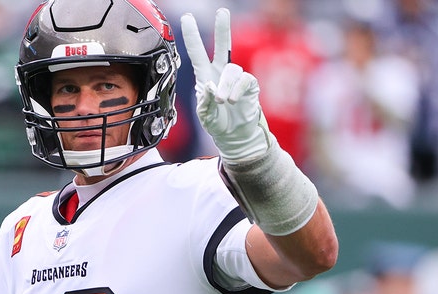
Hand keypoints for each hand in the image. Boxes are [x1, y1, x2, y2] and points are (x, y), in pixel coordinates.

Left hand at [180, 8, 271, 161]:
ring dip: (225, 85)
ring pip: (231, 69)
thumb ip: (204, 103)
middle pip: (223, 45)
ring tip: (222, 101)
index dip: (192, 35)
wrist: (236, 137)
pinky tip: (232, 101)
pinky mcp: (250, 85)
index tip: (187, 18)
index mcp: (205, 76)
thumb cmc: (218, 124)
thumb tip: (209, 86)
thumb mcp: (205, 117)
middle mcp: (221, 73)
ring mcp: (236, 78)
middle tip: (222, 12)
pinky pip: (244, 80)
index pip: (197, 52)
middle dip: (223, 28)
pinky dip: (236, 91)